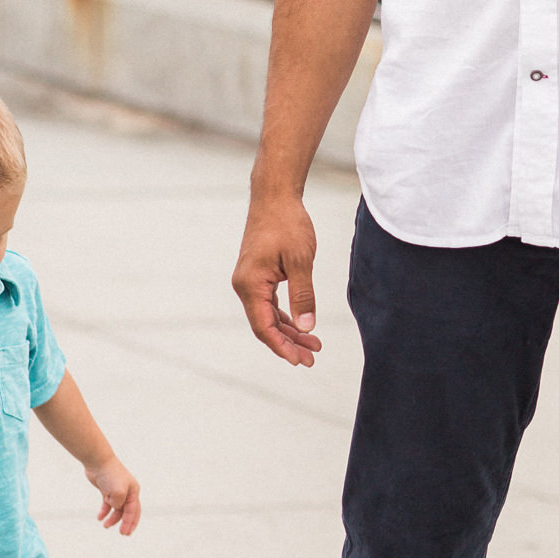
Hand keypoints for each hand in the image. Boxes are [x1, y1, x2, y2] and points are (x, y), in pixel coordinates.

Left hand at [87, 458, 140, 534]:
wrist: (98, 461)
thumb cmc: (110, 475)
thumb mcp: (117, 492)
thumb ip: (118, 504)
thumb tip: (115, 508)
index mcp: (133, 491)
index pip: (134, 511)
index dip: (130, 523)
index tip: (125, 533)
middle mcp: (127, 491)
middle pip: (129, 511)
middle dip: (127, 523)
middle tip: (123, 534)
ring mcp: (117, 490)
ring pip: (117, 508)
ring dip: (113, 518)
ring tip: (105, 525)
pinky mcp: (107, 489)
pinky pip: (108, 504)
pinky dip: (104, 511)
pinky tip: (99, 518)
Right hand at [232, 193, 322, 366]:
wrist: (275, 197)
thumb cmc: (287, 224)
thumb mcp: (301, 261)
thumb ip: (303, 295)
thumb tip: (307, 328)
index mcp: (250, 285)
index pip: (264, 327)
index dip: (282, 347)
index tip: (300, 361)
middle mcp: (245, 286)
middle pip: (265, 325)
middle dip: (289, 344)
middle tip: (312, 358)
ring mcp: (250, 281)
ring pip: (268, 316)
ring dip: (289, 332)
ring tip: (313, 345)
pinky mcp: (257, 275)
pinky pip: (269, 304)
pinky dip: (285, 316)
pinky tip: (301, 326)